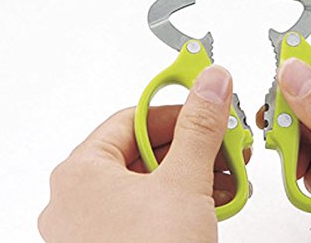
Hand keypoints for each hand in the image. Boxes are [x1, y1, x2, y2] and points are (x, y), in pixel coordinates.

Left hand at [39, 65, 250, 242]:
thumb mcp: (184, 183)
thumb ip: (200, 125)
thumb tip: (211, 83)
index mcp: (81, 172)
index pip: (133, 118)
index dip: (176, 109)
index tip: (206, 104)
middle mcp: (80, 198)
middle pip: (145, 149)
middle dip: (194, 145)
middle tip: (225, 139)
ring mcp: (95, 227)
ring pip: (151, 180)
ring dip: (195, 172)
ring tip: (230, 171)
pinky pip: (151, 209)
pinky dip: (183, 200)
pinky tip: (215, 200)